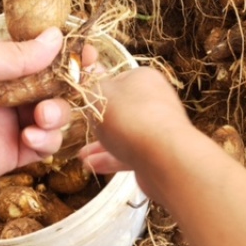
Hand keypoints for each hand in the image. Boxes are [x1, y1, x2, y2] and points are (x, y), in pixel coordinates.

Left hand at [0, 27, 72, 209]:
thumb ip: (11, 55)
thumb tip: (56, 39)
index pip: (39, 52)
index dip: (65, 53)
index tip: (86, 53)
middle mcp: (3, 90)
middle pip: (54, 84)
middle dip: (70, 84)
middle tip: (78, 85)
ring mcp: (4, 124)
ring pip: (54, 115)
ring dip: (59, 113)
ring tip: (42, 116)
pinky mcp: (4, 157)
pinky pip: (41, 147)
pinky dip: (48, 141)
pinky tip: (33, 138)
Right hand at [79, 67, 198, 196]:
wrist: (163, 156)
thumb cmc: (127, 117)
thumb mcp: (99, 94)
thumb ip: (91, 87)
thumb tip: (92, 81)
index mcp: (144, 78)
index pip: (118, 80)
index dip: (99, 91)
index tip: (85, 103)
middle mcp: (155, 100)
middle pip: (122, 109)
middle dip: (100, 122)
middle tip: (84, 130)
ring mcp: (158, 128)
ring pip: (125, 134)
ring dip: (102, 144)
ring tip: (82, 156)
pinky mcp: (158, 153)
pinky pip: (131, 154)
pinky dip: (112, 159)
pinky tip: (91, 167)